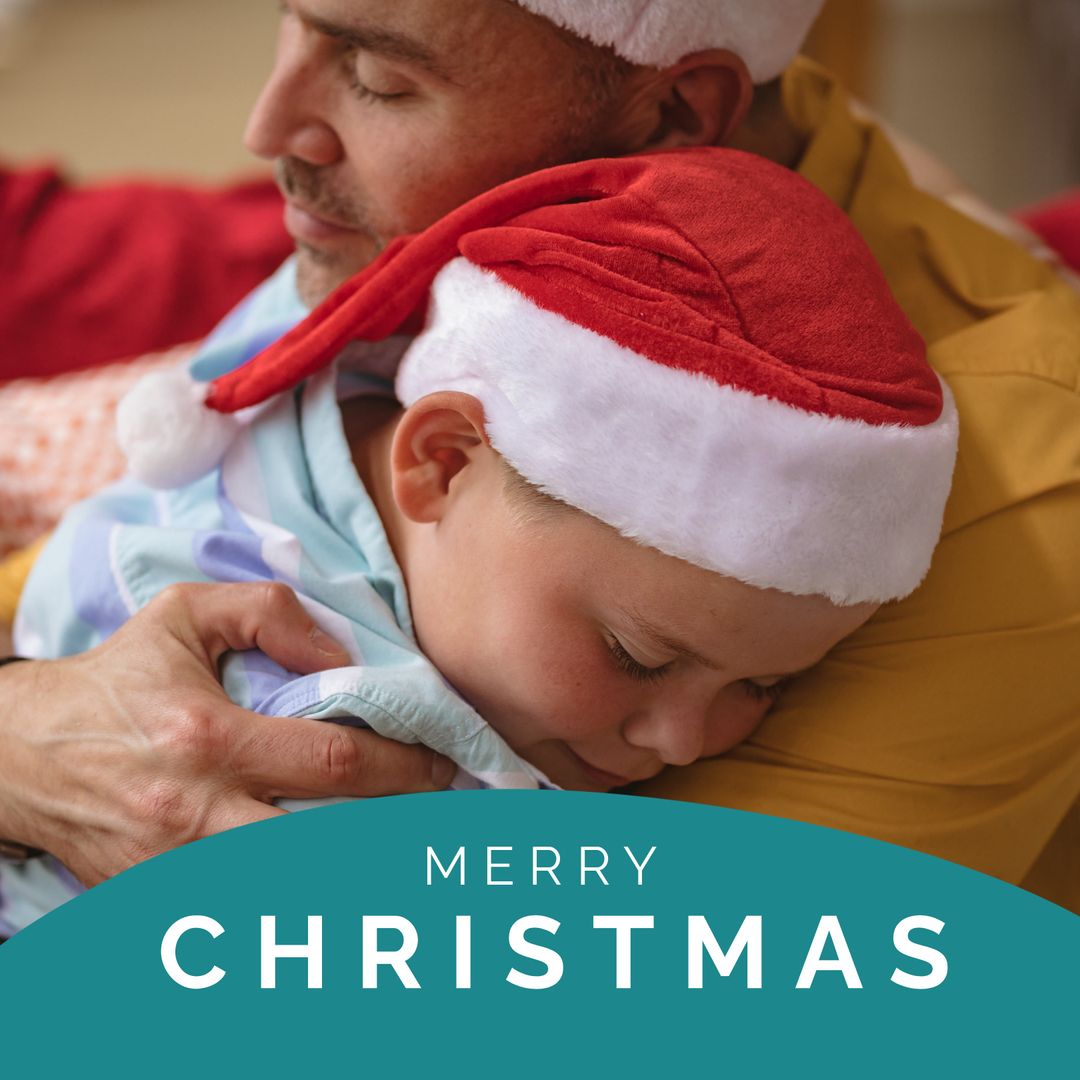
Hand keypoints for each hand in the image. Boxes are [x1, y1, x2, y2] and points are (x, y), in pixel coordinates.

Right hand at [0, 582, 454, 883]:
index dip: (402, 767)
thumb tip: (339, 657)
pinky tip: (333, 872)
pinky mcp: (154, 897)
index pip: (333, 761)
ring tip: (398, 845)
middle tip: (434, 812)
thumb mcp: (184, 614)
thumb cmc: (117, 677)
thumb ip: (269, 614)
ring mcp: (173, 865)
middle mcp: (194, 809)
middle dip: (393, 832)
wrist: (23, 752)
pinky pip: (241, 913)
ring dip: (353, 871)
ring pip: (289, 890)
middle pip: (323, 841)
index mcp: (208, 735)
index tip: (439, 762)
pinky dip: (292, 902)